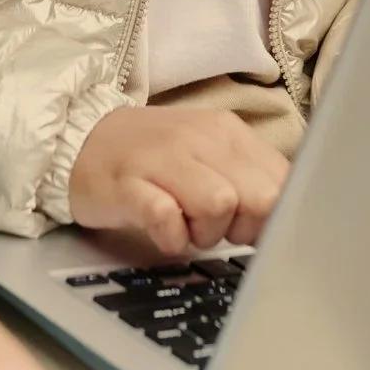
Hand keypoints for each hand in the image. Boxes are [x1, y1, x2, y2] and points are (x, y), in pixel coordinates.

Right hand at [68, 105, 290, 257]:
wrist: (80, 139)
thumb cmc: (152, 156)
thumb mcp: (208, 155)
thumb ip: (248, 177)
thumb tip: (289, 212)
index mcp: (226, 132)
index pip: (282, 180)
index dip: (276, 214)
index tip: (253, 225)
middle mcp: (199, 139)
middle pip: (260, 196)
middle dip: (246, 226)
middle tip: (218, 228)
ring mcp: (163, 158)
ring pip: (221, 204)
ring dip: (207, 232)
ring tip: (186, 226)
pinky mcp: (129, 184)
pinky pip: (167, 218)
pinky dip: (171, 236)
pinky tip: (162, 230)